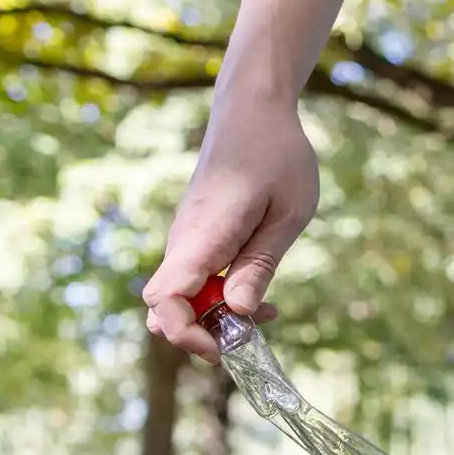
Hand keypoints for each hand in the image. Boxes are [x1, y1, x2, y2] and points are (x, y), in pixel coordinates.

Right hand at [143, 96, 317, 362]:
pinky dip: (219, 294)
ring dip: (216, 315)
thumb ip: (260, 264)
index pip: (166, 300)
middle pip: (166, 308)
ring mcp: (186, 239)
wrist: (253, 110)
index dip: (187, 334)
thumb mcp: (288, 214)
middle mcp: (183, 240)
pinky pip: (195, 278)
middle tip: (253, 333)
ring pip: (182, 296)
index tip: (226, 345)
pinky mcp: (195, 236)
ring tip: (268, 312)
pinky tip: (257, 291)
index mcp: (204, 235)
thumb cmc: (278, 155)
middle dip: (202, 333)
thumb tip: (236, 313)